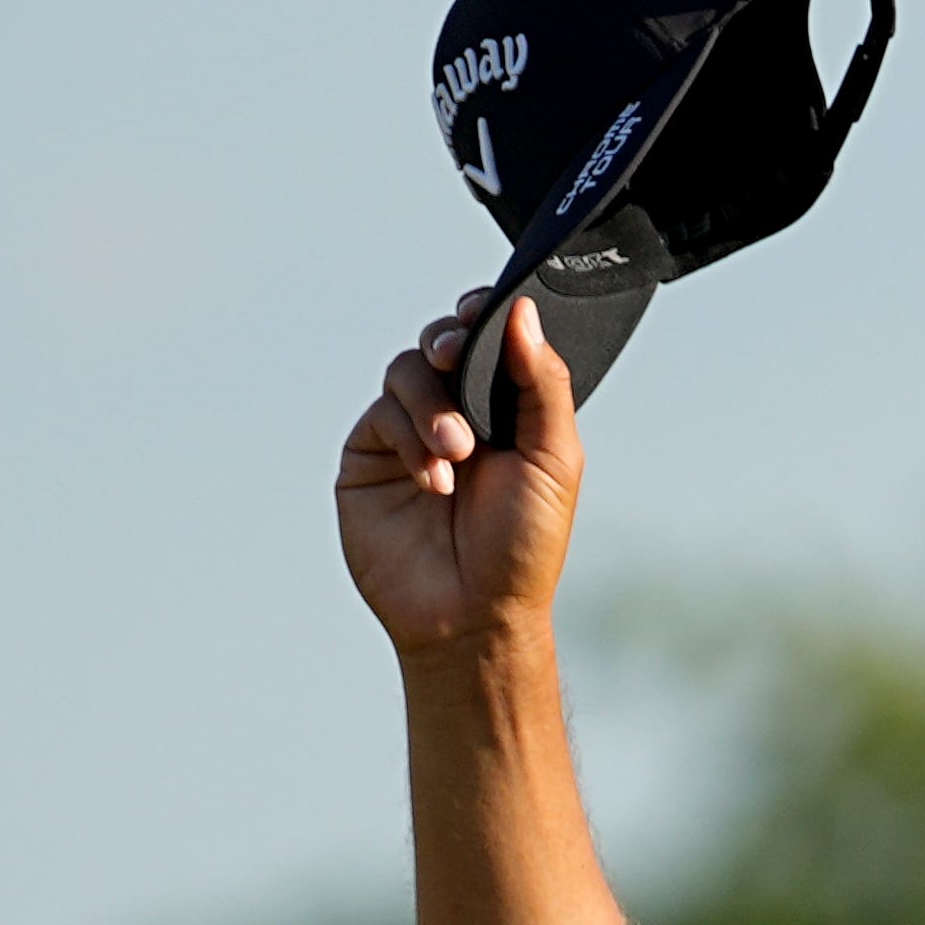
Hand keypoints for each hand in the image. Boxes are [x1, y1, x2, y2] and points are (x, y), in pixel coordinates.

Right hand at [336, 292, 582, 660]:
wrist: (474, 613)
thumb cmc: (522, 545)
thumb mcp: (553, 459)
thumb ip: (543, 382)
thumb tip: (524, 311)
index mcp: (507, 408)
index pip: (490, 340)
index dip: (484, 315)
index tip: (484, 310)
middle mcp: (457, 412)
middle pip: (442, 342)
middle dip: (450, 343)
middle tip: (457, 360)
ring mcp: (409, 432)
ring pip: (407, 371)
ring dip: (432, 404)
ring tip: (456, 453)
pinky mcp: (371, 457)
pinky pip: (381, 415)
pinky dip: (410, 439)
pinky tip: (434, 482)